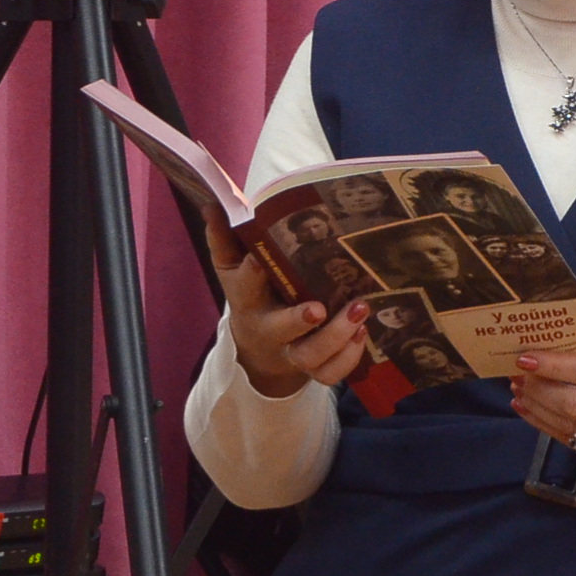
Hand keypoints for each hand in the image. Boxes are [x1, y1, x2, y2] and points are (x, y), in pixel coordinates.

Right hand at [203, 205, 370, 397]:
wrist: (258, 349)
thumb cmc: (252, 294)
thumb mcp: (231, 268)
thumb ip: (224, 237)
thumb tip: (212, 203)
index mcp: (248, 300)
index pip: (245, 286)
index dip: (252, 273)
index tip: (261, 258)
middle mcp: (270, 330)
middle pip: (280, 330)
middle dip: (299, 320)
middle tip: (319, 307)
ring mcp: (293, 352)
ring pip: (311, 355)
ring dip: (336, 336)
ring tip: (359, 309)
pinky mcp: (314, 367)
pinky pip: (331, 373)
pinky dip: (348, 357)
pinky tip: (362, 332)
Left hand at [510, 344, 575, 465]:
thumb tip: (547, 348)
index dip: (553, 366)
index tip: (525, 358)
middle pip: (575, 405)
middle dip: (539, 390)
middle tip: (518, 375)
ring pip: (570, 426)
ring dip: (537, 408)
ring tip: (520, 390)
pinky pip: (573, 442)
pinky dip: (547, 425)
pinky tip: (531, 410)